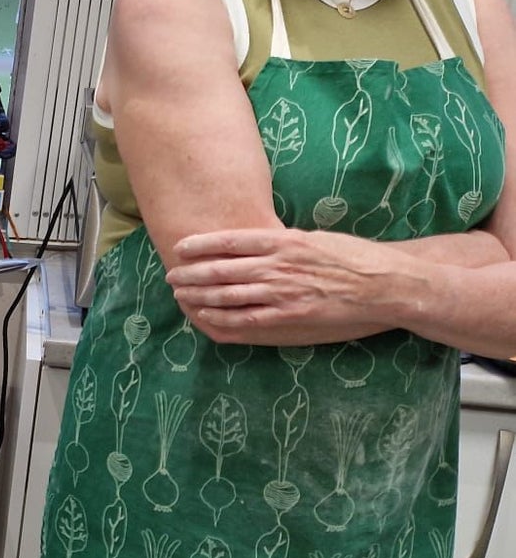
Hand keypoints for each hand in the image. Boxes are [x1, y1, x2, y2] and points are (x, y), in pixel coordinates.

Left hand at [166, 228, 404, 344]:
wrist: (387, 283)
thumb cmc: (354, 257)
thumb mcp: (315, 238)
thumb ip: (283, 242)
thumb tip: (256, 242)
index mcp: (285, 241)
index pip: (231, 240)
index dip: (201, 244)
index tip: (180, 247)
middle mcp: (279, 265)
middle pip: (222, 268)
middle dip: (191, 273)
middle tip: (171, 275)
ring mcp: (283, 292)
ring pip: (228, 294)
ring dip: (199, 295)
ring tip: (179, 294)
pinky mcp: (291, 315)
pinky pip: (246, 318)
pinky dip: (221, 316)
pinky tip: (204, 314)